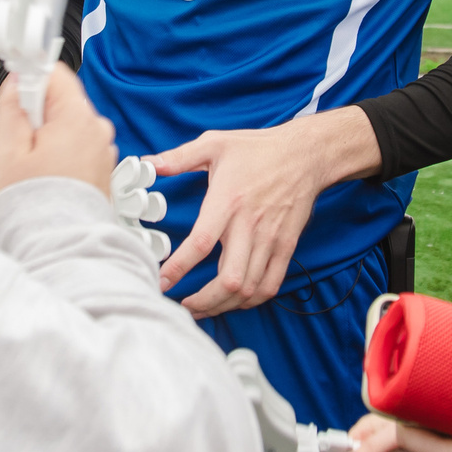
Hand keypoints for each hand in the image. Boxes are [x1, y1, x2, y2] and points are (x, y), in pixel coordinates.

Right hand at [0, 65, 116, 198]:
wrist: (59, 252)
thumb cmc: (32, 207)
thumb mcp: (5, 151)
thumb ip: (9, 109)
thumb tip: (16, 84)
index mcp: (78, 119)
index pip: (54, 73)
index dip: (28, 77)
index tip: (13, 91)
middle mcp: (98, 132)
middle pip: (57, 103)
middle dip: (31, 117)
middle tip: (11, 147)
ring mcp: (102, 153)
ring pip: (63, 129)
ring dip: (40, 141)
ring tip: (25, 172)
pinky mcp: (100, 173)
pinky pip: (73, 151)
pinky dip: (54, 159)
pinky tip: (40, 183)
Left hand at [153, 108, 377, 315]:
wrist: (305, 154)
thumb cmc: (258, 149)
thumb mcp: (215, 143)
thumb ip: (179, 157)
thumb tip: (147, 163)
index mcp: (227, 201)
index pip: (201, 243)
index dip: (179, 267)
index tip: (161, 282)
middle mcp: (250, 225)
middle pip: (229, 279)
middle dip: (204, 300)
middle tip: (183, 306)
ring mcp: (271, 239)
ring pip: (249, 288)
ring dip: (224, 305)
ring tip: (203, 309)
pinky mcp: (286, 246)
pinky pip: (271, 284)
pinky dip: (252, 300)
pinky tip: (234, 300)